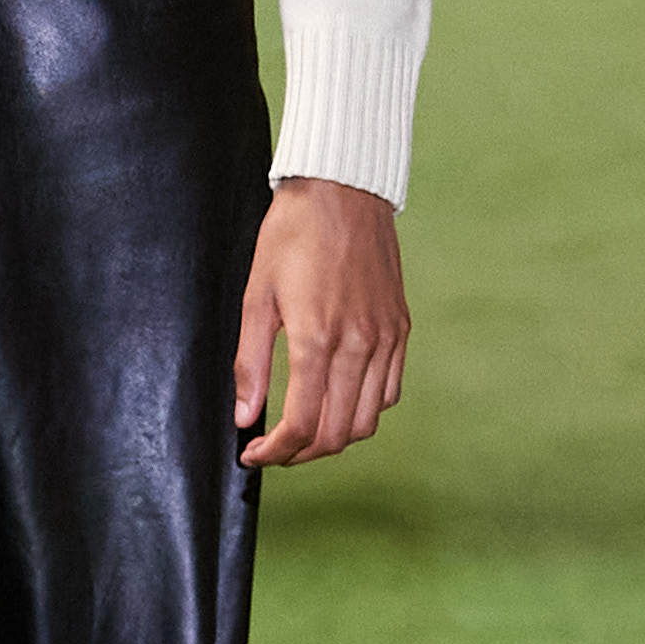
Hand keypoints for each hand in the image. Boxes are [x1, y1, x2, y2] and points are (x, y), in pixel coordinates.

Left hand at [233, 178, 409, 469]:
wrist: (344, 189)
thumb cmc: (293, 234)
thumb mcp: (257, 294)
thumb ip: (250, 362)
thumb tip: (245, 416)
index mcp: (318, 338)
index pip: (302, 425)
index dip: (274, 452)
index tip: (252, 454)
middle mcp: (359, 345)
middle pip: (337, 434)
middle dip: (300, 453)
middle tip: (273, 449)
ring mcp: (386, 338)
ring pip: (367, 420)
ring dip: (333, 437)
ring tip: (304, 430)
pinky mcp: (400, 329)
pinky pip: (389, 392)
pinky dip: (363, 410)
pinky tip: (337, 400)